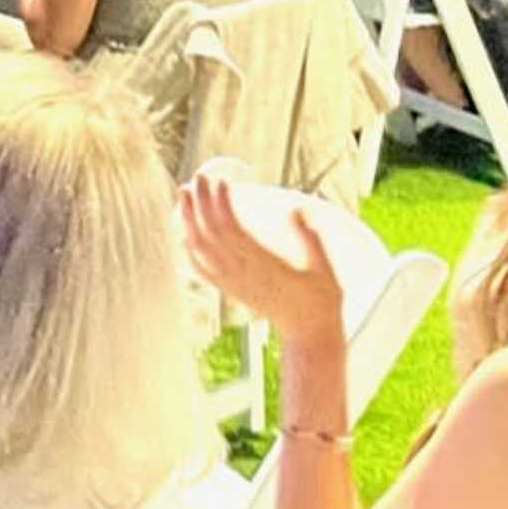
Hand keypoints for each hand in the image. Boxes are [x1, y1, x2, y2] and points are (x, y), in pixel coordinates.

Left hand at [177, 173, 342, 352]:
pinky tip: (183, 234)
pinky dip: (188, 249)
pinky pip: (200, 268)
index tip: (219, 181)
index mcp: (262, 263)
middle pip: (209, 232)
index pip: (230, 228)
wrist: (308, 331)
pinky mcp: (229, 290)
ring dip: (188, 219)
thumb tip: (296, 209)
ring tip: (183, 194)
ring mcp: (231, 282)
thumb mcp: (324, 267)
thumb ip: (310, 238)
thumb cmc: (320, 298)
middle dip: (200, 202)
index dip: (220, 203)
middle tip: (197, 177)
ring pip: (200, 248)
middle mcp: (241, 272)